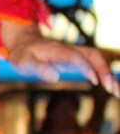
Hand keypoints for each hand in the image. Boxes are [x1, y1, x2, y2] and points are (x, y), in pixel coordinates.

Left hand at [3, 29, 119, 95]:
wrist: (24, 41)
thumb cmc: (23, 54)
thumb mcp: (24, 62)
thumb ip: (39, 68)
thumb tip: (55, 77)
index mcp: (56, 50)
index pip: (75, 56)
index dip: (86, 66)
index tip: (95, 80)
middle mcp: (69, 49)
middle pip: (93, 54)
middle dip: (104, 70)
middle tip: (112, 89)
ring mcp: (74, 52)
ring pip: (97, 58)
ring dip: (108, 72)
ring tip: (116, 92)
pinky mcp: (76, 58)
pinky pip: (94, 63)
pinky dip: (104, 74)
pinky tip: (111, 88)